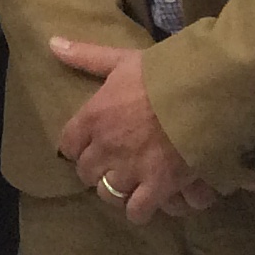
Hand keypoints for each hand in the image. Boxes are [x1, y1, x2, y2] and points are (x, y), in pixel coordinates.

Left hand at [52, 36, 219, 222]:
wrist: (202, 95)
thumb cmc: (161, 75)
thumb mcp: (121, 60)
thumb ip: (86, 57)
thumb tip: (52, 44)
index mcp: (93, 117)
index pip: (68, 144)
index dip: (78, 147)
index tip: (88, 145)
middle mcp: (105, 147)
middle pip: (86, 172)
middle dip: (96, 171)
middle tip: (111, 166)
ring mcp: (130, 170)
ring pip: (108, 193)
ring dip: (116, 191)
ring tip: (129, 185)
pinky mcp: (157, 187)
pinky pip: (137, 211)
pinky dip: (140, 210)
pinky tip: (147, 202)